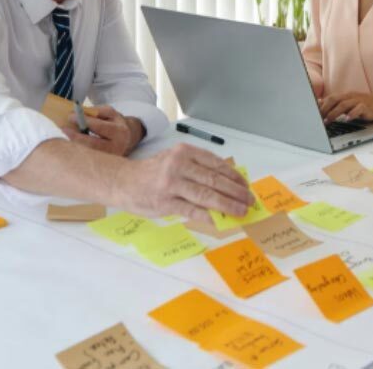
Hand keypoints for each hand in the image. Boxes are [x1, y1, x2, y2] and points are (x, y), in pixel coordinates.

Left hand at [62, 105, 145, 156]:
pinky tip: (72, 145)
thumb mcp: (110, 113)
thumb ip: (97, 111)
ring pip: (89, 153)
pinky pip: (88, 158)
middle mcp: (117, 147)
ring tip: (66, 136)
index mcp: (120, 132)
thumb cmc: (115, 123)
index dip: (84, 121)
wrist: (127, 138)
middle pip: (92, 144)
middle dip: (76, 136)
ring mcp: (110, 159)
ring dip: (75, 144)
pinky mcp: (104, 165)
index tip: (70, 116)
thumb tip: (80, 114)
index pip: (100, 127)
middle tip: (64, 128)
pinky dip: (78, 151)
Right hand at [114, 143, 253, 220]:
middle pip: (214, 179)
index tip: (246, 186)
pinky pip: (193, 210)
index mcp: (184, 152)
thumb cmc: (153, 172)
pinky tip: (221, 221)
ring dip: (228, 205)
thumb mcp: (174, 160)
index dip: (234, 176)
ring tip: (241, 211)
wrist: (123, 182)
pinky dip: (209, 216)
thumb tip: (227, 183)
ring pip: (207, 195)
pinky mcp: (166, 202)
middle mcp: (179, 165)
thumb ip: (197, 168)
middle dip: (236, 191)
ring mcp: (172, 184)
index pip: (216, 164)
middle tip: (249, 200)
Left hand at [318, 91, 372, 122]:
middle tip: (318, 118)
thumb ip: (335, 103)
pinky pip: (358, 109)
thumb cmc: (363, 104)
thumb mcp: (348, 102)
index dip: (321, 105)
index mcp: (345, 95)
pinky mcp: (366, 107)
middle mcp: (350, 97)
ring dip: (334, 113)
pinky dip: (352, 114)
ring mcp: (358, 101)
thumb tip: (319, 102)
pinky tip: (347, 119)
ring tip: (327, 121)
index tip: (313, 113)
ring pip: (344, 105)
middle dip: (325, 109)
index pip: (330, 98)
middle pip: (334, 100)